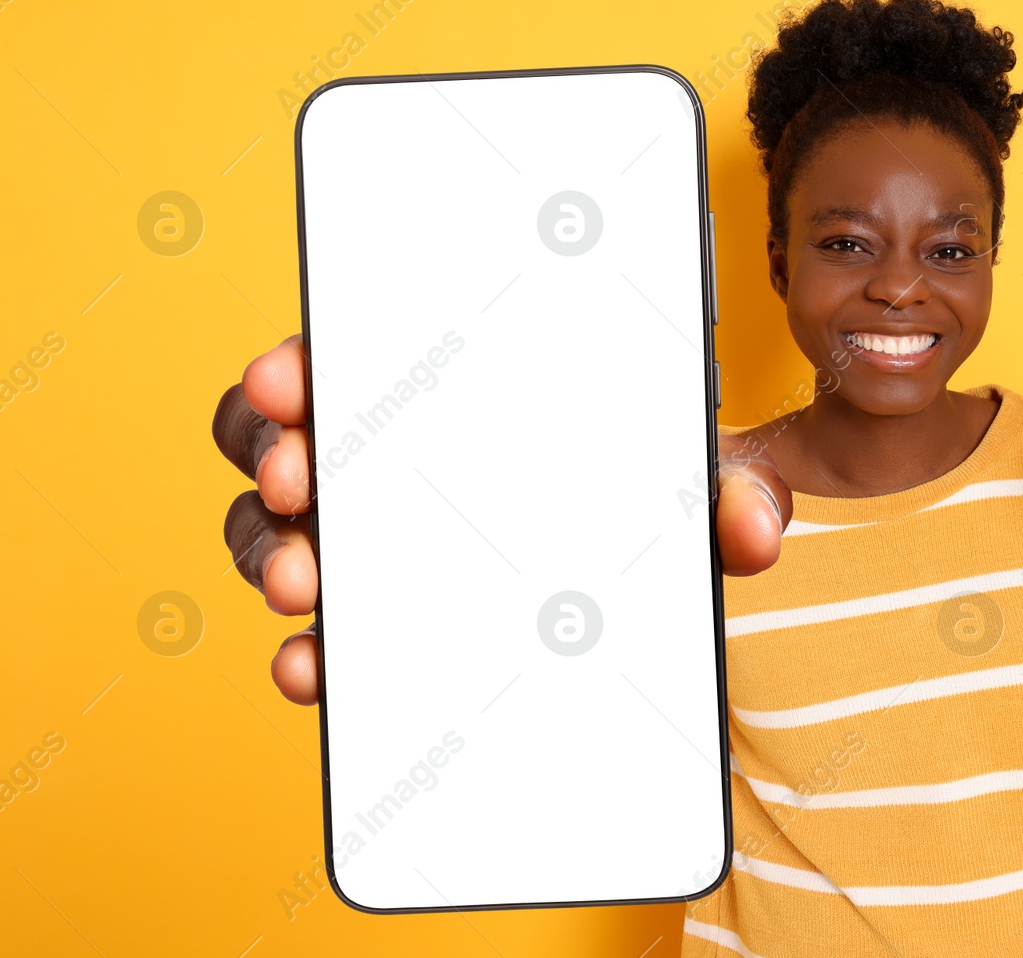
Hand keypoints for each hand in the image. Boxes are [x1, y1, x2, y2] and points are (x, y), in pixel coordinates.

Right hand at [213, 336, 789, 704]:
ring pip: (275, 529)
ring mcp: (374, 541)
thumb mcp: (696, 485)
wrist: (648, 603)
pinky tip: (314, 668)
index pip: (352, 353)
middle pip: (287, 437)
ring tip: (302, 579)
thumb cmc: (650, 507)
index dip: (305, 358)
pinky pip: (316, 632)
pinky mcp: (376, 622)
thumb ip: (732, 493)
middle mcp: (395, 457)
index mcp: (455, 393)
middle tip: (296, 477)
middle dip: (273, 450)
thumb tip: (752, 529)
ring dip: (270, 548)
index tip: (295, 375)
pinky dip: (306, 651)